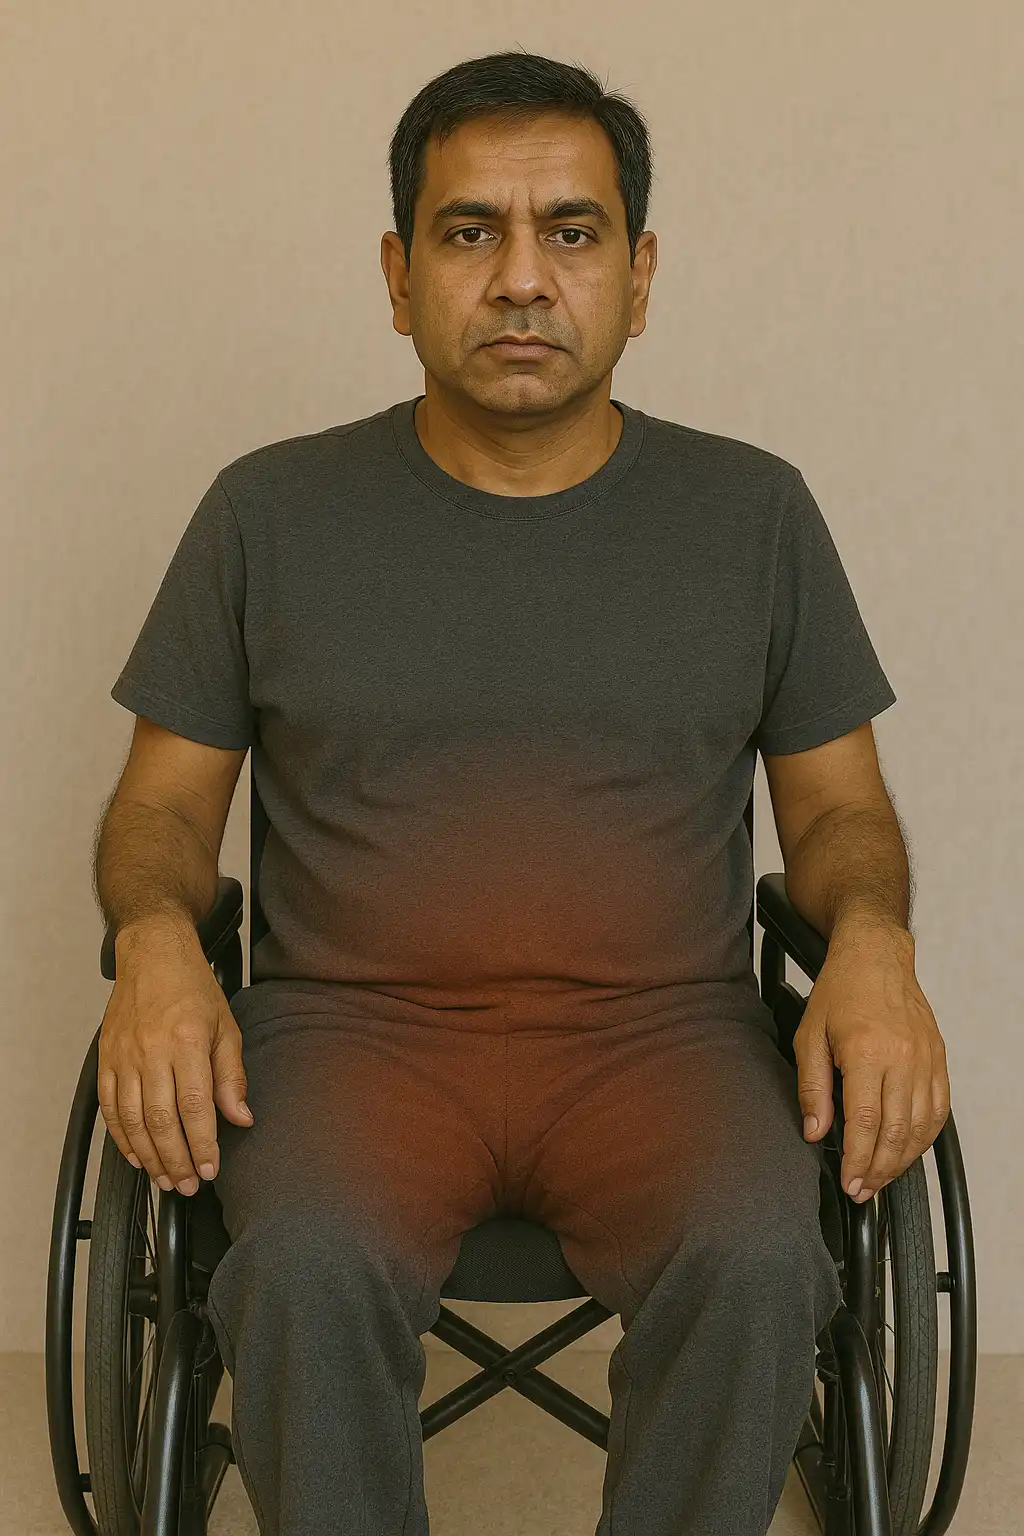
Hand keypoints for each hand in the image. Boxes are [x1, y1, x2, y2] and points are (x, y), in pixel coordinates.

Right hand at [98, 925, 254, 1193]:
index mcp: (187, 1043)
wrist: (153, 955)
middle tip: (187, 1185)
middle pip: (161, 1121)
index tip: (210, 1169)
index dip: (202, 1145)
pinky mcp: (106, 1058)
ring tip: (165, 1179)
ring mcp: (124, 1056)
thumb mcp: (226, 1028)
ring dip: (149, 1156)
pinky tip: (136, 1155)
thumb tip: (240, 1118)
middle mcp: (152, 1051)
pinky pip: (110, 1107)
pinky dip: (121, 1137)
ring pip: (132, 1120)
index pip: (195, 1107)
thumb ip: (232, 1076)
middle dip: (176, 1160)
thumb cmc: (193, 989)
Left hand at [792, 921, 950, 1201]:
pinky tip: (907, 1150)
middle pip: (896, 1131)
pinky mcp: (938, 1059)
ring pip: (921, 1126)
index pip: (865, 1122)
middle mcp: (902, 1058)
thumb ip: (811, 1088)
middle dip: (879, 1169)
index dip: (858, 1159)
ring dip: (902, 1160)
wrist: (876, 956)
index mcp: (866, 1051)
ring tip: (881, 1178)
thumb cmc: (839, 991)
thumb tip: (816, 1132)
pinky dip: (924, 1137)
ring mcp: (926, 1059)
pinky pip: (938, 1109)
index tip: (849, 1182)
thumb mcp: (809, 1035)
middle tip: (863, 1190)